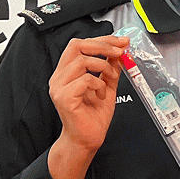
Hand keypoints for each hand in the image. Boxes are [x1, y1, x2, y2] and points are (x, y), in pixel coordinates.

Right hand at [47, 35, 128, 178]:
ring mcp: (59, 87)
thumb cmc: (93, 115)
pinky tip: (101, 95)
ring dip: (103, 67)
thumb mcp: (107, 85)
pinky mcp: (64, 97)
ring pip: (82, 61)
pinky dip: (99, 84)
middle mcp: (59, 77)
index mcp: (67, 72)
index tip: (121, 41)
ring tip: (110, 81)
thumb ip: (110, 68)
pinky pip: (85, 79)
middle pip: (77, 45)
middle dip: (103, 46)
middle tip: (120, 52)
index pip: (80, 44)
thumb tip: (119, 51)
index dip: (102, 40)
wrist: (87, 138)